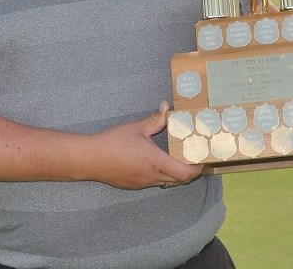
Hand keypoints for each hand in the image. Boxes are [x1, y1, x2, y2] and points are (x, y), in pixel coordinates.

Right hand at [89, 101, 203, 189]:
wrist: (90, 158)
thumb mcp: (137, 128)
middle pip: (179, 180)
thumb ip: (155, 119)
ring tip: (175, 158)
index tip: (202, 159)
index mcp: (156, 162)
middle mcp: (152, 177)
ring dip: (173, 173)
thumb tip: (166, 106)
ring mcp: (143, 183)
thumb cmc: (114, 142)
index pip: (185, 173)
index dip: (197, 169)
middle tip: (192, 157)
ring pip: (166, 182)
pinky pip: (153, 182)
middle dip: (188, 171)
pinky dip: (159, 174)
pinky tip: (153, 162)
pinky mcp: (134, 185)